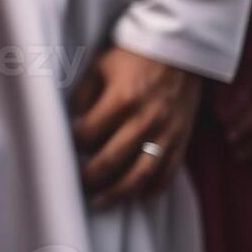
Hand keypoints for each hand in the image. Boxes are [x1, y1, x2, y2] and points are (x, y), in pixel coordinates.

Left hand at [71, 47, 200, 208]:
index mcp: (122, 99)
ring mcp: (167, 132)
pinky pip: (169, 171)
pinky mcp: (183, 138)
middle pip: (111, 160)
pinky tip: (139, 197)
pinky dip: (154, 188)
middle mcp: (146, 119)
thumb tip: (73, 122)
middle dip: (90, 177)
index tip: (68, 146)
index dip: (74, 143)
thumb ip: (84, 94)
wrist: (181, 49)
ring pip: (140, 174)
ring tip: (99, 202)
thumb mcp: (101, 66)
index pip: (89, 134)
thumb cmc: (135, 55)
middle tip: (76, 185)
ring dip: (118, 192)